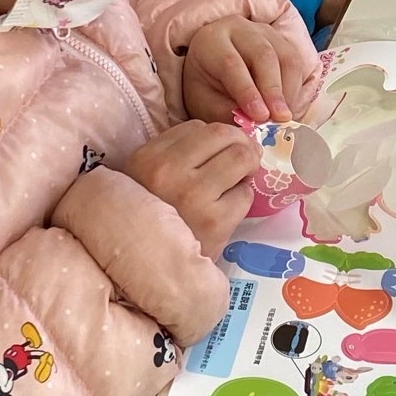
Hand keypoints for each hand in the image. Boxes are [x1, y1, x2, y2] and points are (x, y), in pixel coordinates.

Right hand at [125, 120, 257, 255]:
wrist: (150, 268)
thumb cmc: (152, 218)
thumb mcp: (148, 177)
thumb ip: (180, 152)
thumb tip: (232, 137)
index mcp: (148, 157)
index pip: (197, 127)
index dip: (218, 137)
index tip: (222, 151)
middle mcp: (168, 172)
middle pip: (224, 135)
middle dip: (241, 144)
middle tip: (244, 160)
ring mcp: (193, 196)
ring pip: (241, 158)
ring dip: (247, 168)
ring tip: (237, 181)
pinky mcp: (214, 222)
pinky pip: (244, 195)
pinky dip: (242, 199)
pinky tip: (227, 209)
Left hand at [183, 16, 318, 124]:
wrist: (213, 65)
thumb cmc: (207, 84)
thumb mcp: (205, 101)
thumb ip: (227, 112)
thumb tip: (255, 124)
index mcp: (211, 40)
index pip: (231, 63)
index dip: (248, 91)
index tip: (260, 116)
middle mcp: (239, 28)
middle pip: (263, 55)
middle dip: (273, 90)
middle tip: (280, 118)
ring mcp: (264, 31)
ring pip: (286, 57)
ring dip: (289, 90)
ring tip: (285, 116)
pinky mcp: (282, 40)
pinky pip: (297, 62)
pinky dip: (296, 87)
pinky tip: (288, 106)